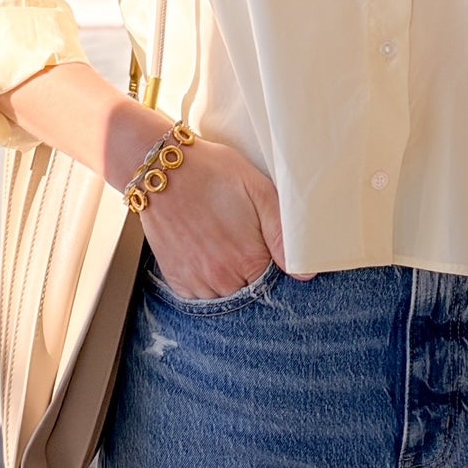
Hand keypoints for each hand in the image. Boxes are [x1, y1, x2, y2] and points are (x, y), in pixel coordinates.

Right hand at [135, 132, 304, 299]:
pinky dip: (207, 284)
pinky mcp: (176, 279)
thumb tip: (304, 275)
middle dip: (254, 278)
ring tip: (225, 248)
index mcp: (248, 259)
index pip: (275, 286)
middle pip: (250, 295)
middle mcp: (222, 278)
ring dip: (230, 282)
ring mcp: (197, 282)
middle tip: (245, 245)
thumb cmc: (213, 173)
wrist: (162, 169)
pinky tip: (207, 256)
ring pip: (225, 298)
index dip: (277, 272)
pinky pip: (199, 298)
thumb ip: (283, 234)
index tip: (270, 253)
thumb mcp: (259, 190)